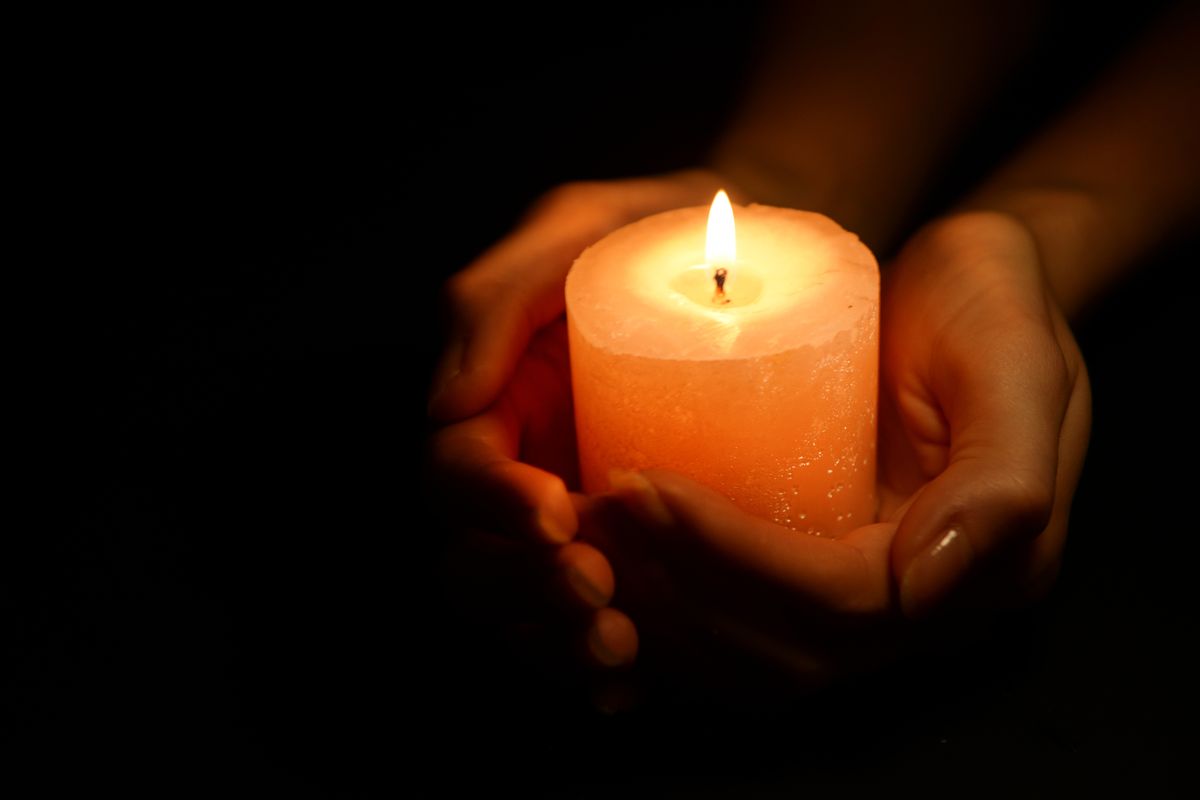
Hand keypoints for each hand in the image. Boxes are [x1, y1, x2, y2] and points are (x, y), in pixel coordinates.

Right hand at [428, 171, 735, 681]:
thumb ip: (501, 293)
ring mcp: (577, 516)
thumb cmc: (661, 230)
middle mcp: (525, 468)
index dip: (488, 504)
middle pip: (478, 558)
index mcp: (498, 403)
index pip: (454, 472)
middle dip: (524, 588)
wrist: (757, 263)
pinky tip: (636, 684)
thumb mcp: (577, 229)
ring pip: (528, 607)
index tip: (553, 511)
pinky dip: (600, 666)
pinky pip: (597, 622)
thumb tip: (451, 400)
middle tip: (597, 592)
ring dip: (558, 640)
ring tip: (621, 650)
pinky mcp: (635, 548)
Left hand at [587, 210, 1089, 698]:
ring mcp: (869, 600)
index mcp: (980, 569)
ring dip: (662, 612)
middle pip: (782, 650)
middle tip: (600, 509)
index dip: (730, 557)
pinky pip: (740, 628)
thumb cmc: (996, 304)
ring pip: (752, 659)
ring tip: (591, 532)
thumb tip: (921, 591)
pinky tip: (613, 564)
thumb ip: (1003, 478)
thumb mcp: (1018, 360)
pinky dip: (673, 615)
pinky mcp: (819, 574)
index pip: (834, 603)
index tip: (643, 484)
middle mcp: (921, 605)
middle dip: (679, 588)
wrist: (975, 286)